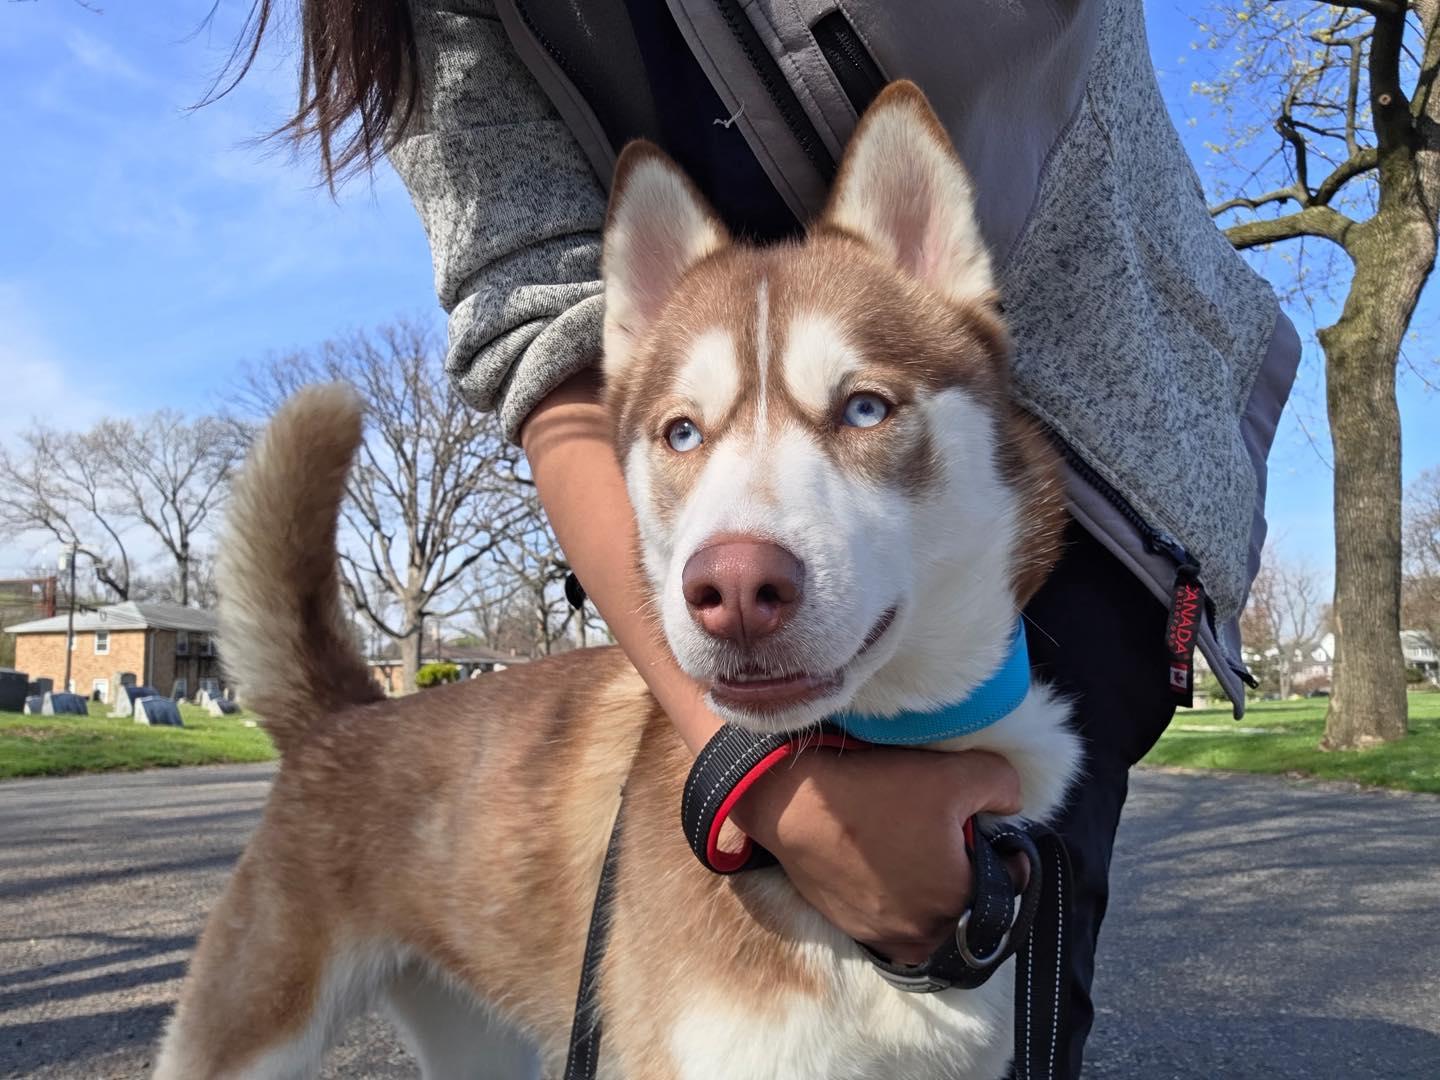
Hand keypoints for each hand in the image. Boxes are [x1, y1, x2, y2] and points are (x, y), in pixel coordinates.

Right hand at [730, 747, 1021, 964]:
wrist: (793, 802)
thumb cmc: (878, 790)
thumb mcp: (957, 772)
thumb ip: (1004, 786)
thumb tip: (1011, 804)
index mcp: (958, 906)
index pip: (1007, 888)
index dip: (1005, 855)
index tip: (991, 830)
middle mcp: (922, 936)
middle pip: (965, 905)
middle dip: (966, 873)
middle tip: (951, 833)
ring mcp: (882, 936)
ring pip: (927, 915)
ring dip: (930, 887)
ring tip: (915, 843)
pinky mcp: (850, 926)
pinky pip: (890, 916)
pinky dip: (895, 892)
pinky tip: (883, 854)